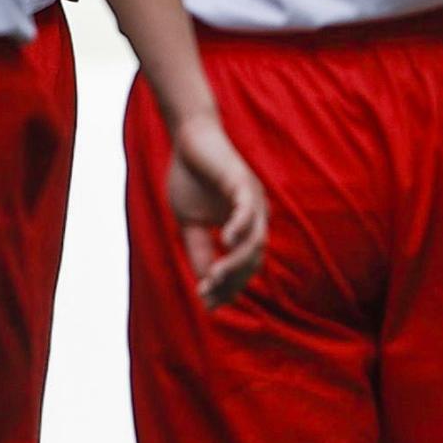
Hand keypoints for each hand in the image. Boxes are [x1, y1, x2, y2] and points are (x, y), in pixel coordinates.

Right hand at [162, 114, 268, 307]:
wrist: (187, 139)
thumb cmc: (190, 178)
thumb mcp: (190, 223)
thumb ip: (199, 251)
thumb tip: (205, 284)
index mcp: (245, 227)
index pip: (243, 266)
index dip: (228, 286)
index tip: (207, 302)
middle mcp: (256, 216)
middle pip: (253, 259)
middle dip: (231, 280)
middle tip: (207, 293)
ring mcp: (253, 199)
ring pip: (254, 241)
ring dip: (235, 262)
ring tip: (215, 277)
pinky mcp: (243, 182)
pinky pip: (247, 211)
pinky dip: (239, 228)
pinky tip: (225, 242)